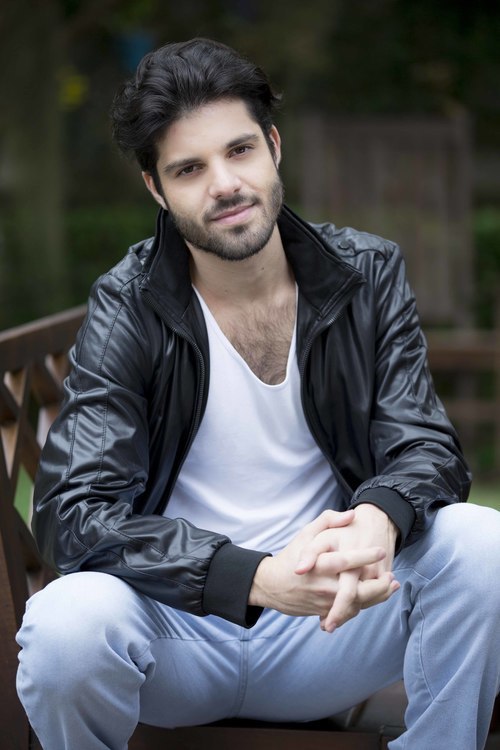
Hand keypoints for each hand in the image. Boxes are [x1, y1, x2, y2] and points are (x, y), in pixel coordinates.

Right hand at [248, 509, 393, 618]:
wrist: (271, 585)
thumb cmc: (291, 556)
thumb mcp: (306, 534)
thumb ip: (328, 521)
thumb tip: (351, 515)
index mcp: (318, 564)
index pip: (345, 561)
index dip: (364, 557)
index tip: (380, 550)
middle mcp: (322, 585)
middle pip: (356, 590)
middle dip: (378, 585)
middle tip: (392, 576)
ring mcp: (324, 601)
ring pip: (356, 604)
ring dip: (377, 596)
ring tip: (391, 586)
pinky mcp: (324, 611)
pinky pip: (349, 611)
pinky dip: (365, 604)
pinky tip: (376, 596)